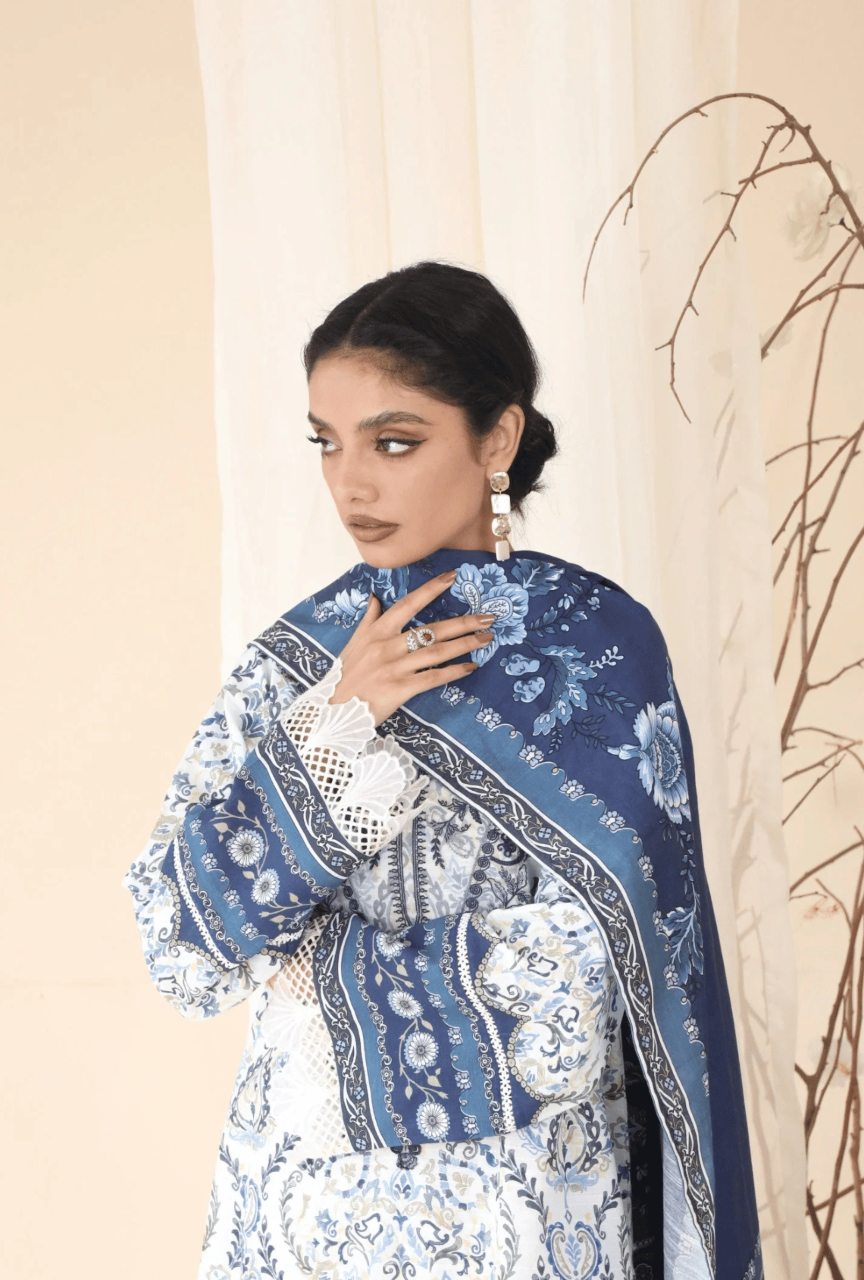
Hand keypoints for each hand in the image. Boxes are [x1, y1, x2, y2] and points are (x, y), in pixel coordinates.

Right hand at [329, 570, 495, 725]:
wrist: (332, 712)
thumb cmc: (345, 677)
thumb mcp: (353, 643)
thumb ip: (368, 619)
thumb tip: (375, 597)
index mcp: (376, 631)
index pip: (408, 604)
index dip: (431, 589)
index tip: (453, 577)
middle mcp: (387, 646)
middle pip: (432, 629)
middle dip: (463, 622)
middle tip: (488, 617)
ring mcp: (394, 667)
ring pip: (437, 651)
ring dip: (465, 644)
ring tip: (486, 639)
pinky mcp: (399, 689)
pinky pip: (433, 678)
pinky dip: (453, 671)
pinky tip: (470, 667)